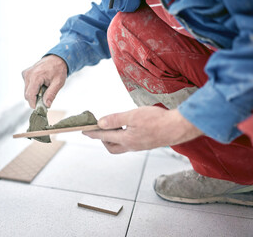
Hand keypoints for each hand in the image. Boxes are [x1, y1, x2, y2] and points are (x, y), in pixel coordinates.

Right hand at [22, 55, 66, 107]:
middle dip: (35, 99)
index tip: (39, 108)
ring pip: (27, 91)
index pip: (30, 95)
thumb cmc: (58, 69)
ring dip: (35, 94)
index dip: (33, 103)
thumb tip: (46, 105)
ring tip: (44, 89)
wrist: (57, 59)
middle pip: (27, 94)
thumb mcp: (58, 83)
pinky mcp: (25, 74)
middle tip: (45, 99)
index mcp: (36, 76)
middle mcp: (28, 74)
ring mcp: (26, 73)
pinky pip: (27, 86)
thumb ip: (51, 94)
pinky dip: (33, 89)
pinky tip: (41, 85)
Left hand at [83, 106, 202, 152]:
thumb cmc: (157, 120)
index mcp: (126, 140)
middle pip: (111, 146)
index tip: (84, 131)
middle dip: (102, 139)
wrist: (178, 127)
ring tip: (114, 126)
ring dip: (113, 138)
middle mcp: (131, 146)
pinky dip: (123, 137)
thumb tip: (100, 123)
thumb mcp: (133, 116)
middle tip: (100, 128)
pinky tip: (128, 127)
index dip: (93, 133)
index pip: (104, 136)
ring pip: (121, 146)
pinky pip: (129, 143)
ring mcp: (139, 146)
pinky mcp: (146, 144)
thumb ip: (115, 120)